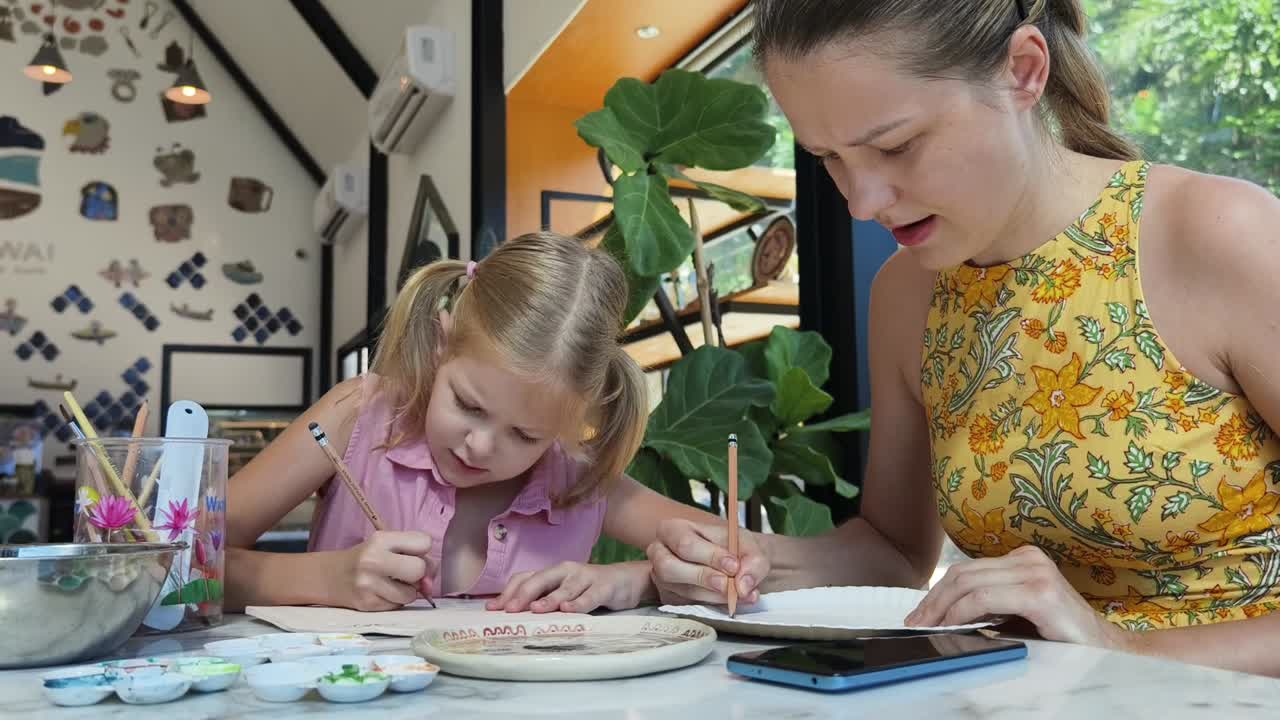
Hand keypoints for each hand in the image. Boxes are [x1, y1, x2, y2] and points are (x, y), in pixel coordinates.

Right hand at [336, 531, 435, 610]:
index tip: (411, 553)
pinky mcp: (367, 604)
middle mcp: (373, 560)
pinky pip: (398, 605)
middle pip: (419, 569)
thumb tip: (429, 583)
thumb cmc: (365, 559)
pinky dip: (395, 601)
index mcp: (381, 539)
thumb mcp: (386, 546)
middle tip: (405, 573)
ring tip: (391, 584)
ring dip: (407, 591)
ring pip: (411, 593)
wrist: (328, 577)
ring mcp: (369, 584)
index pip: (424, 542)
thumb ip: (413, 556)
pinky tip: (381, 593)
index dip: (422, 550)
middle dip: (418, 573)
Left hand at [487, 561, 650, 613]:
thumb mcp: (564, 591)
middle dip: (524, 594)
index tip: (493, 609)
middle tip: (510, 610)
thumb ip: (543, 598)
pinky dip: (579, 603)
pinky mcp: (604, 588)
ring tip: (536, 609)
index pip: (526, 577)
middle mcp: (566, 571)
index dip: (508, 592)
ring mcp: (586, 577)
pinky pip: (590, 596)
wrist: (627, 580)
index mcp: (553, 572)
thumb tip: (512, 613)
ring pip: (565, 588)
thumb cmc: (589, 588)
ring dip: (550, 598)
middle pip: (541, 579)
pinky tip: (569, 610)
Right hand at [645, 518, 767, 605]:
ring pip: (682, 590)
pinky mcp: (672, 598)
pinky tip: (731, 600)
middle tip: (729, 584)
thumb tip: (743, 585)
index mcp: (673, 530)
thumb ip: (753, 562)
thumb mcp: (751, 545)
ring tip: (739, 594)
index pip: (685, 544)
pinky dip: (714, 604)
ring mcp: (663, 579)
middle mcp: (661, 553)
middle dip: (703, 577)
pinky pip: (688, 606)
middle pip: (669, 568)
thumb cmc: (735, 547)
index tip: (734, 565)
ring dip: (713, 595)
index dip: (709, 556)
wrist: (739, 563)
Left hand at [904, 545, 1131, 648]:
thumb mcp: (1019, 614)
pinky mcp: (1039, 592)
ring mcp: (1035, 572)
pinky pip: (984, 598)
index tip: (921, 613)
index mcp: (1023, 559)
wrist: (1108, 650)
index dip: (938, 591)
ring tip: (927, 626)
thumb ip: (991, 605)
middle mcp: (1028, 559)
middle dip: (933, 599)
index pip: (967, 570)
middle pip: (963, 573)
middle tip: (915, 622)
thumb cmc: (1061, 636)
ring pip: (968, 583)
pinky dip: (960, 612)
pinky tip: (950, 625)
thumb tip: (944, 613)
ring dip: (941, 607)